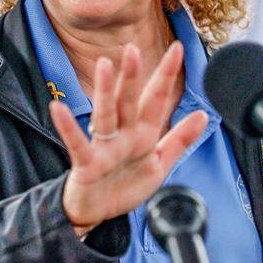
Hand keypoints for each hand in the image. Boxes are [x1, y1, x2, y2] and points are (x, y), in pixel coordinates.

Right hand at [53, 42, 208, 236]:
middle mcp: (123, 135)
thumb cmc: (125, 185)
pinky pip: (78, 143)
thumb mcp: (159, 164)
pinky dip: (68, 127)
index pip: (156, 99)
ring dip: (105, 91)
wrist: (98, 214)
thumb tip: (204, 114)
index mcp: (143, 134)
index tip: (177, 48)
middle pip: (128, 101)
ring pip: (105, 115)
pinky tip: (59, 109)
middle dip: (132, 75)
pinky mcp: (86, 164)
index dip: (166, 75)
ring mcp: (104, 148)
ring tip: (104, 66)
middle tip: (134, 48)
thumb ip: (180, 139)